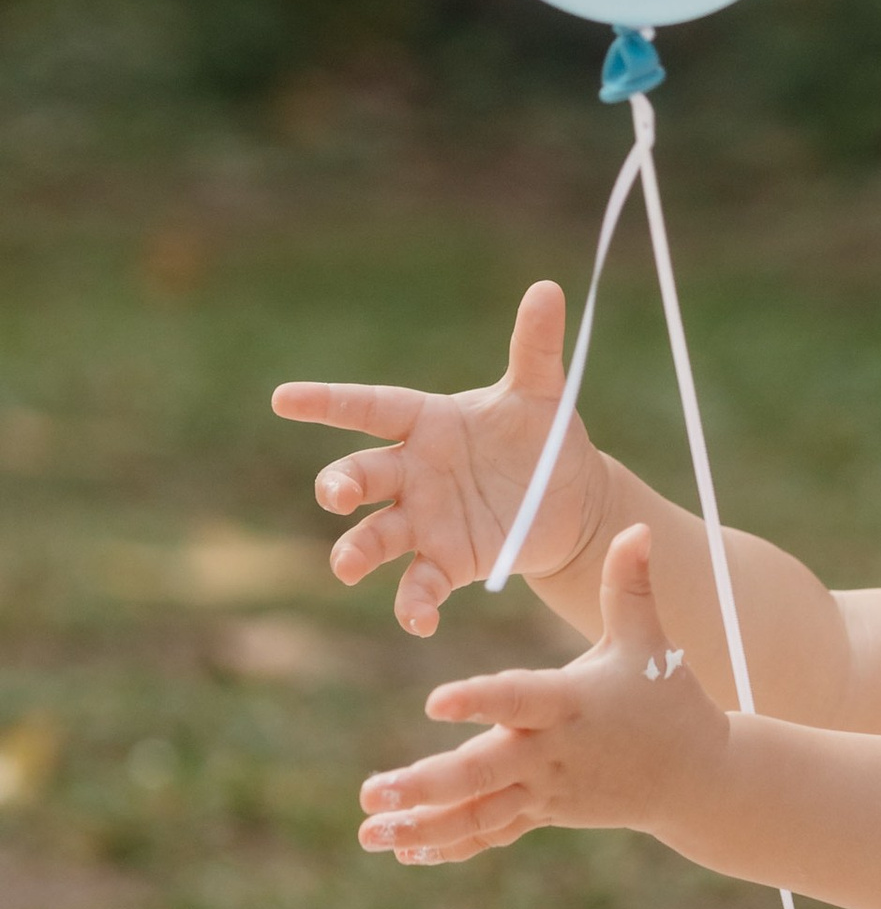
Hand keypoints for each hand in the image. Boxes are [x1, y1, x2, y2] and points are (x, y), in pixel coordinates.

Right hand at [274, 282, 603, 635]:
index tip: (282, 398)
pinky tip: (418, 621)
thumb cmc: (543, 438)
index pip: (369, 406)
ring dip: (356, 550)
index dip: (327, 402)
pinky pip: (418, 586)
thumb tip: (547, 288)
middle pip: (360, 474)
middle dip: (340, 484)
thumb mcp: (543, 393)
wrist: (569, 500)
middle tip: (334, 495)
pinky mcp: (446, 563)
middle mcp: (412, 472)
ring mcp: (423, 521)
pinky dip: (413, 605)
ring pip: (374, 536)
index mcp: (427, 423)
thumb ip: (535, 346)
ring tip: (348, 566)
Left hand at [358, 525, 726, 864]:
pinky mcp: (542, 811)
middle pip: (484, 772)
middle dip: (427, 784)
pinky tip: (401, 848)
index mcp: (570, 704)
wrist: (696, 778)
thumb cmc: (668, 698)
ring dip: (422, 823)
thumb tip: (636, 527)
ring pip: (478, 812)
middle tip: (375, 791)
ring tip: (368, 829)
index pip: (518, 700)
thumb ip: (630, 586)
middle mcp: (551, 752)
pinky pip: (490, 832)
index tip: (434, 702)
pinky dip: (448, 843)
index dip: (478, 700)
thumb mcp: (650, 641)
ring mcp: (544, 789)